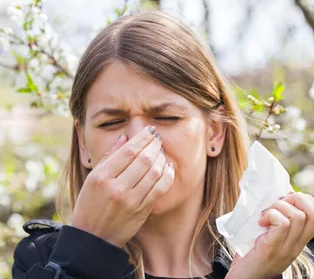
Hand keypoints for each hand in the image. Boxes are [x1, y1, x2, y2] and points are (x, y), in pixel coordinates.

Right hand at [71, 127, 174, 246]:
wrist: (92, 238)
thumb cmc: (90, 205)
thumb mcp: (92, 178)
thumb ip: (108, 156)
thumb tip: (125, 137)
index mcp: (101, 176)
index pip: (128, 150)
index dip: (143, 137)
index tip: (151, 131)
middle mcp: (116, 187)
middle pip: (143, 159)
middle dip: (155, 145)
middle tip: (158, 140)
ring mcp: (130, 200)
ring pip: (154, 172)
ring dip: (162, 159)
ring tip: (161, 152)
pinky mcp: (141, 211)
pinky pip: (160, 189)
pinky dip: (167, 176)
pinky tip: (168, 168)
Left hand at [226, 192, 313, 278]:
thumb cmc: (253, 253)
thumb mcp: (273, 236)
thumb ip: (279, 221)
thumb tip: (276, 194)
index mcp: (300, 240)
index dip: (306, 201)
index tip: (285, 201)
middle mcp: (298, 245)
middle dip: (296, 199)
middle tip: (276, 205)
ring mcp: (286, 248)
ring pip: (298, 216)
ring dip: (279, 207)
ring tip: (265, 215)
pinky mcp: (271, 248)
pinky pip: (282, 223)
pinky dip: (271, 215)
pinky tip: (260, 222)